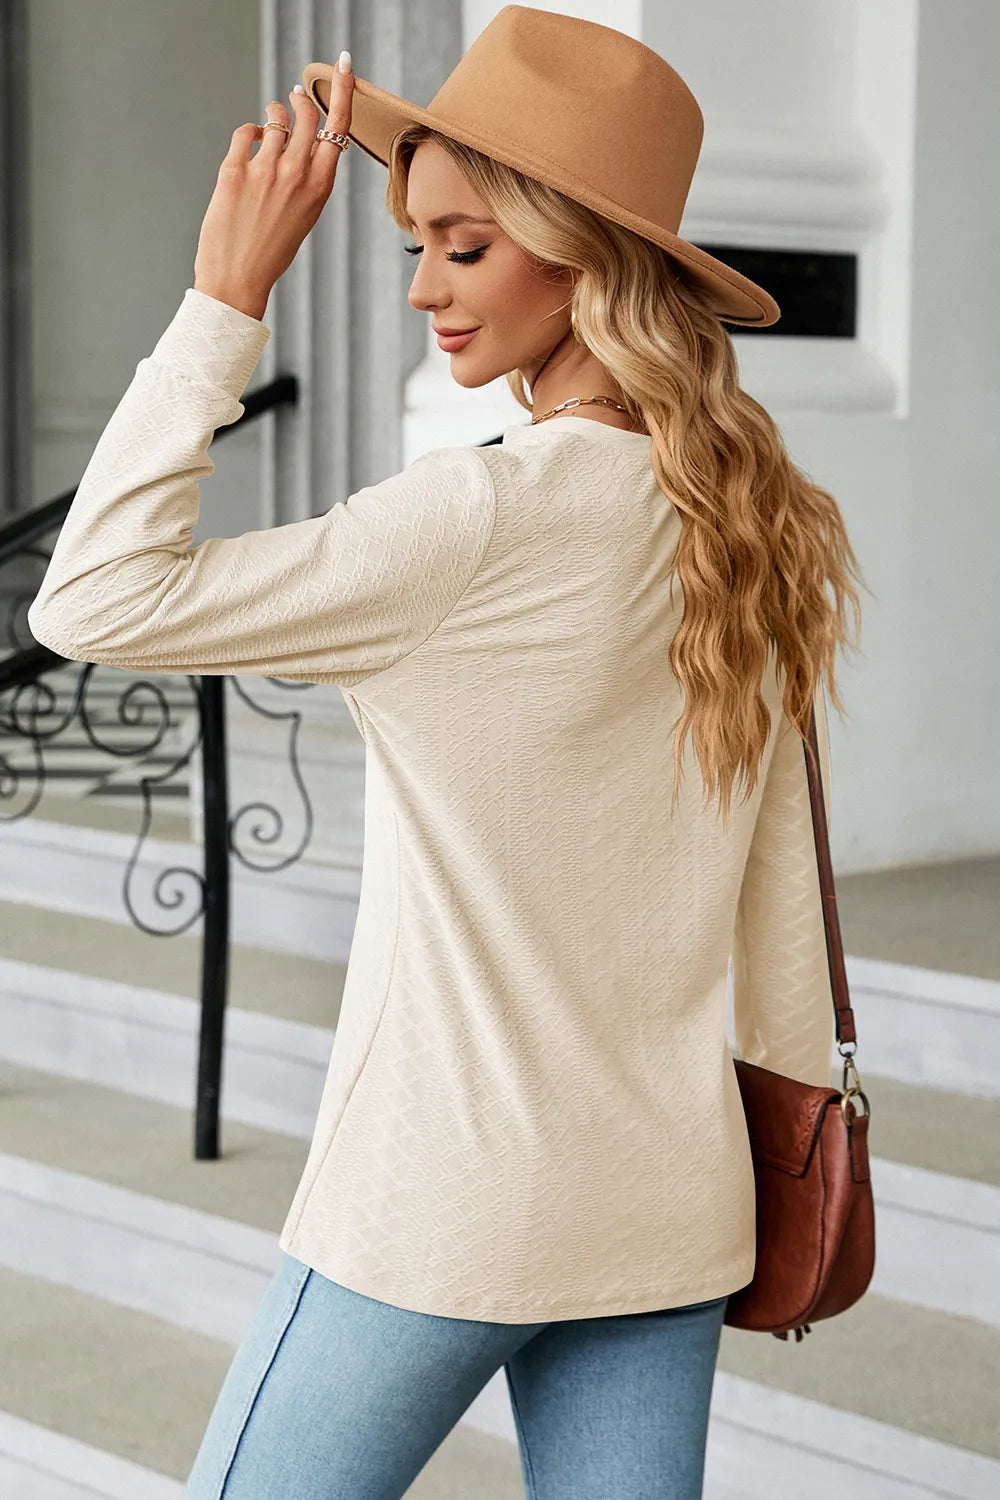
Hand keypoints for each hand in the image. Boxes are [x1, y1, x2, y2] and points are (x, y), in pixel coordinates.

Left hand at [193, 58, 354, 319]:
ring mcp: (265, 170)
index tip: (343, 65)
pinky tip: (249, 147)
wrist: (238, 280)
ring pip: (276, 118)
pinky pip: (246, 132)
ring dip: (273, 113)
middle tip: (295, 95)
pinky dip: (248, 133)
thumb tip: (293, 137)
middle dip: (301, 98)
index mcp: (320, 188)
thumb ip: (305, 176)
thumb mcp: (302, 215)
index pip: (338, 127)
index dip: (342, 90)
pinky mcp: (235, 170)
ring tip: (269, 124)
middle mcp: (296, 174)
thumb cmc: (271, 251)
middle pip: (307, 113)